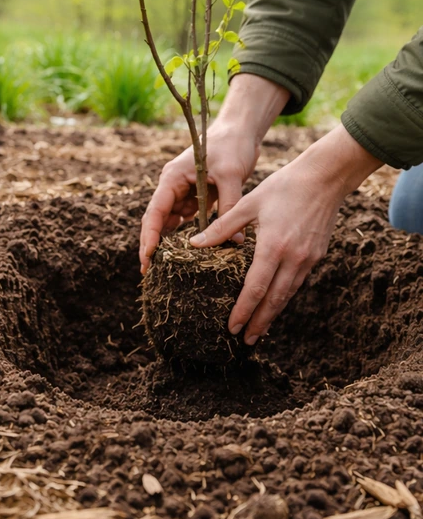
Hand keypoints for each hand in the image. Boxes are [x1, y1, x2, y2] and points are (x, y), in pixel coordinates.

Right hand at [139, 74, 289, 272]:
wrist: (242, 130)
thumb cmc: (232, 145)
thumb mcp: (231, 176)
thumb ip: (229, 207)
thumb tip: (235, 242)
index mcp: (172, 178)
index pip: (155, 211)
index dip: (150, 236)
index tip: (147, 257)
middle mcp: (173, 186)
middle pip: (156, 220)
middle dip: (151, 244)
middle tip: (148, 270)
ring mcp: (184, 192)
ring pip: (171, 222)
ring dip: (170, 242)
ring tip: (166, 267)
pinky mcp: (197, 195)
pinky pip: (189, 219)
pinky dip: (191, 234)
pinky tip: (192, 252)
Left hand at [190, 125, 382, 343]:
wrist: (324, 178)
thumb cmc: (282, 187)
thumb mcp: (248, 205)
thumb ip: (221, 227)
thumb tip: (194, 244)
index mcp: (273, 246)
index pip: (255, 288)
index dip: (243, 311)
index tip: (232, 327)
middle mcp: (293, 258)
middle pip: (274, 300)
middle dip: (259, 323)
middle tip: (244, 340)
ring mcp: (308, 259)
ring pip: (287, 294)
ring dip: (272, 314)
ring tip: (258, 331)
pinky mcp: (316, 256)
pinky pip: (296, 282)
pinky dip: (283, 297)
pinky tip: (273, 303)